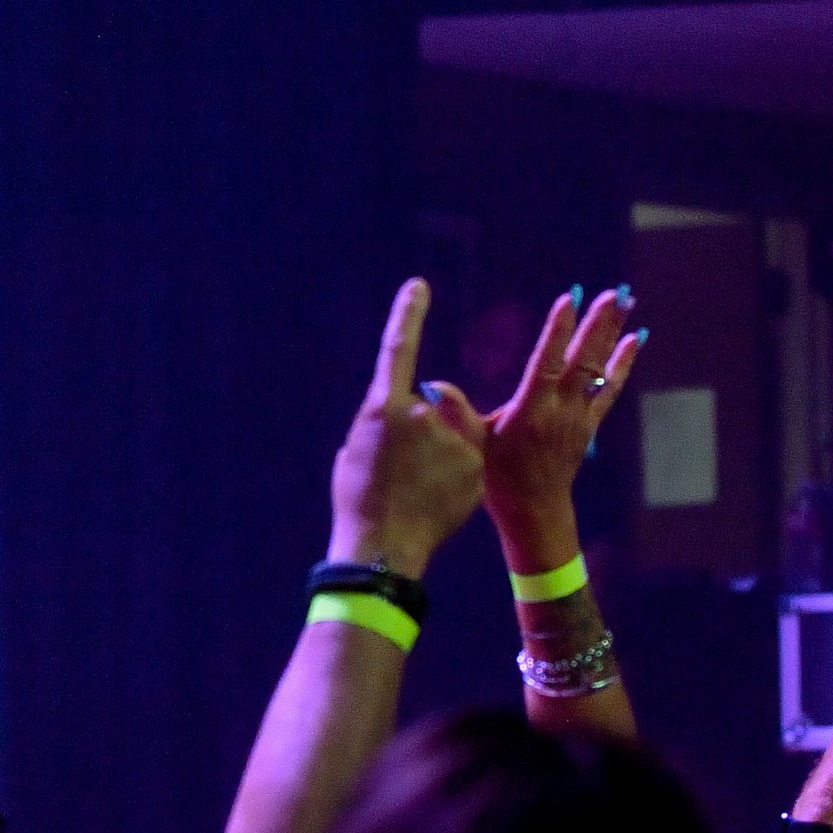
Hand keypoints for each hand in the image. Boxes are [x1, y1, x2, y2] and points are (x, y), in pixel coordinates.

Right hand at [327, 278, 490, 578]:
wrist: (382, 546)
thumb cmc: (359, 499)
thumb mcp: (358, 450)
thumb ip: (384, 421)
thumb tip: (403, 410)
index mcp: (383, 407)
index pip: (397, 349)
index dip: (408, 315)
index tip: (419, 285)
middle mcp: (419, 414)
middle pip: (432, 407)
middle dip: (427, 430)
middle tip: (408, 469)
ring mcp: (449, 438)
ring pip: (454, 435)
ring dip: (443, 456)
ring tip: (421, 492)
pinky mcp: (474, 463)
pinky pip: (469, 460)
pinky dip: (458, 476)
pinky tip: (439, 501)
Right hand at [476, 288, 648, 570]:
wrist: (534, 512)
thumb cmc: (498, 478)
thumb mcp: (472, 446)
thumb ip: (455, 414)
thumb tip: (431, 385)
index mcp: (532, 412)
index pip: (547, 364)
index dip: (557, 332)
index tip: (569, 300)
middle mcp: (561, 411)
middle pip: (583, 361)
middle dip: (598, 325)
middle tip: (614, 293)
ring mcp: (579, 417)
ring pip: (600, 369)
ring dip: (613, 335)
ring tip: (627, 303)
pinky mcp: (589, 424)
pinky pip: (609, 388)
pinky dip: (623, 363)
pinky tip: (634, 340)